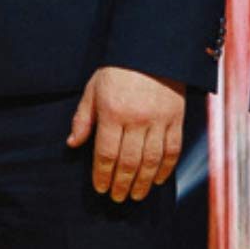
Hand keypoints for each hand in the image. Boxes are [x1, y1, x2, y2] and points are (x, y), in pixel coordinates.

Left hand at [70, 64, 185, 203]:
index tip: (100, 188)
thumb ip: (83, 118)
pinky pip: (173, 149)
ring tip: (137, 196)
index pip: (106, 153)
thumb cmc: (117, 70)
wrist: (152, 50)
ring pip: (151, 160)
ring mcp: (159, 120)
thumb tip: (72, 144)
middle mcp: (137, 119)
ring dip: (143, 182)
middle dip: (122, 184)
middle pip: (129, 162)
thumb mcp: (93, 89)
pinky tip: (158, 180)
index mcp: (112, 112)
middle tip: (118, 198)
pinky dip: (166, 168)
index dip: (102, 175)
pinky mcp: (177, 118)